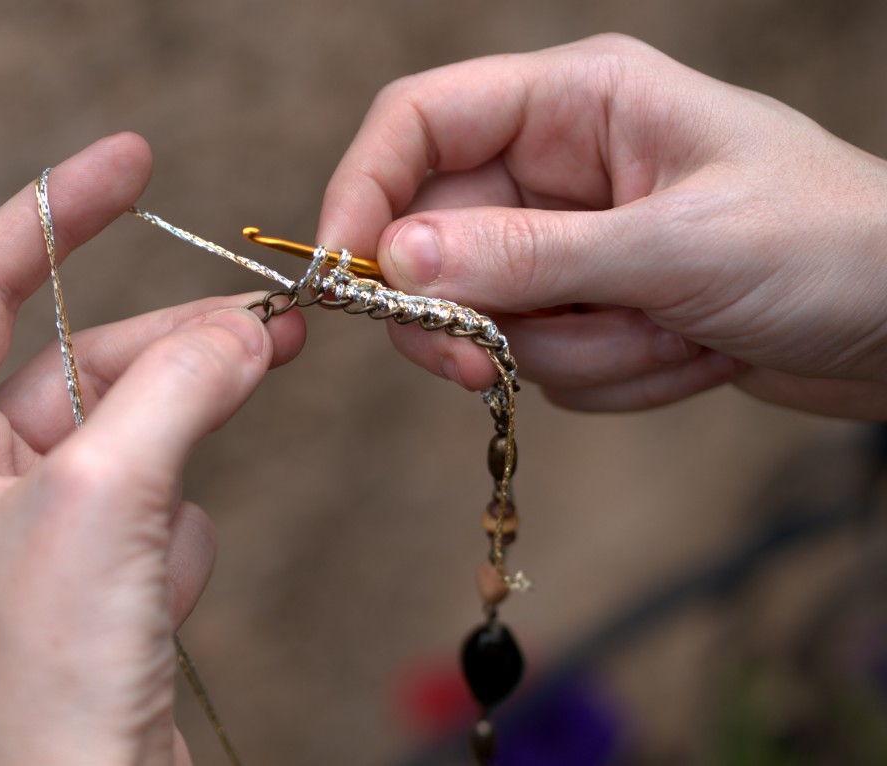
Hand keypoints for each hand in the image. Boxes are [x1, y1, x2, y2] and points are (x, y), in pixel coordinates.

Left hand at [0, 133, 304, 764]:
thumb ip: (179, 388)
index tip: (129, 159)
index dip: (54, 214)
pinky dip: (184, 515)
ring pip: (129, 427)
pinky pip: (153, 500)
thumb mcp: (109, 496)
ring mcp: (32, 534)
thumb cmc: (47, 678)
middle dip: (174, 336)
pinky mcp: (92, 579)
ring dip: (197, 408)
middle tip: (267, 315)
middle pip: (79, 362)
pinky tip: (178, 578)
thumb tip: (246, 329)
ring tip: (268, 369)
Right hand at [318, 34, 886, 415]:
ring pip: (495, 320)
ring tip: (677, 336)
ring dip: (579, 353)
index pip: (420, 122)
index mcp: (578, 103)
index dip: (362, 193)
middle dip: (475, 315)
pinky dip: (610, 376)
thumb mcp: (675, 246)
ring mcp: (573, 243)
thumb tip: (397, 260)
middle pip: (438, 240)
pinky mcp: (592, 306)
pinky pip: (545, 362)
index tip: (341, 280)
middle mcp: (560, 166)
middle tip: (491, 368)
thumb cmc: (827, 246)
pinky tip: (689, 354)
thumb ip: (527, 255)